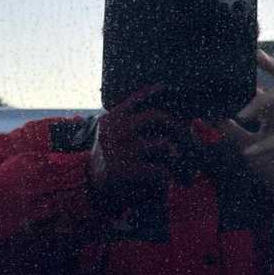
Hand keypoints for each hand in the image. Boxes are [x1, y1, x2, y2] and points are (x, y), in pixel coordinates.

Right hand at [89, 87, 186, 212]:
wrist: (91, 188)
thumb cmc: (106, 160)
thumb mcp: (108, 137)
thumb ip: (125, 124)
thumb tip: (158, 116)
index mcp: (110, 120)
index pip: (133, 100)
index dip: (150, 92)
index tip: (163, 87)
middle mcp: (115, 132)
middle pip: (155, 117)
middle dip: (174, 124)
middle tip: (183, 131)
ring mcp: (121, 150)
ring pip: (162, 144)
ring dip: (172, 152)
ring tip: (174, 157)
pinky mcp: (126, 170)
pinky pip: (159, 168)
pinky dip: (165, 174)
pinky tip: (164, 178)